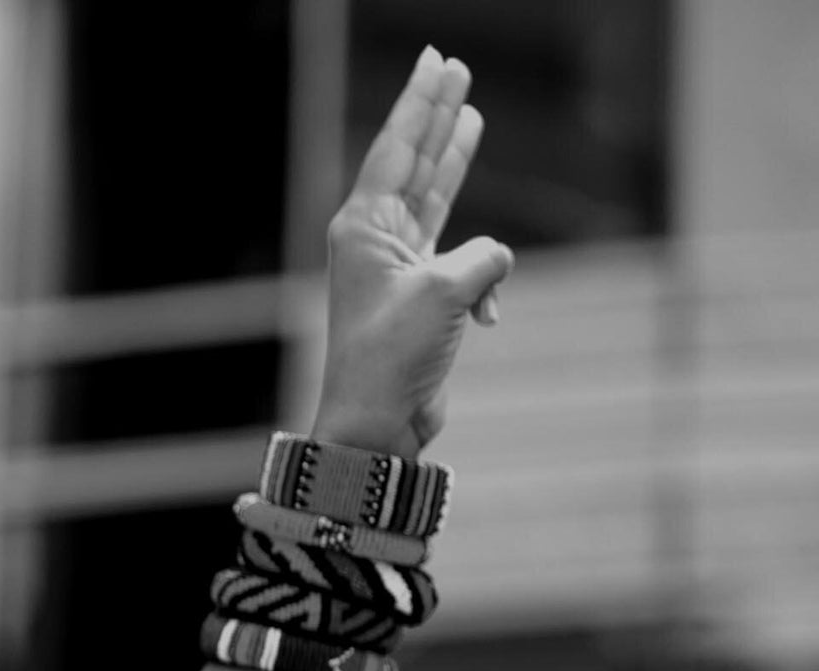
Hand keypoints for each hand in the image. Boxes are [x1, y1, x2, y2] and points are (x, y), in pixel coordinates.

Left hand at [314, 46, 513, 455]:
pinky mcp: (422, 298)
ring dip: (453, 161)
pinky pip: (464, 264)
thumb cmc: (393, 358)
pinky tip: (488, 312)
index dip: (420, 102)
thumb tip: (494, 263)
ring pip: (435, 200)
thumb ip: (482, 257)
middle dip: (436, 115)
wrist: (377, 425)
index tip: (435, 60)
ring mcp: (398, 268)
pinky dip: (484, 282)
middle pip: (414, 162)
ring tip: (468, 115)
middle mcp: (375, 241)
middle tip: (453, 68)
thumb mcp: (445, 293)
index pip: (396, 148)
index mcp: (362, 228)